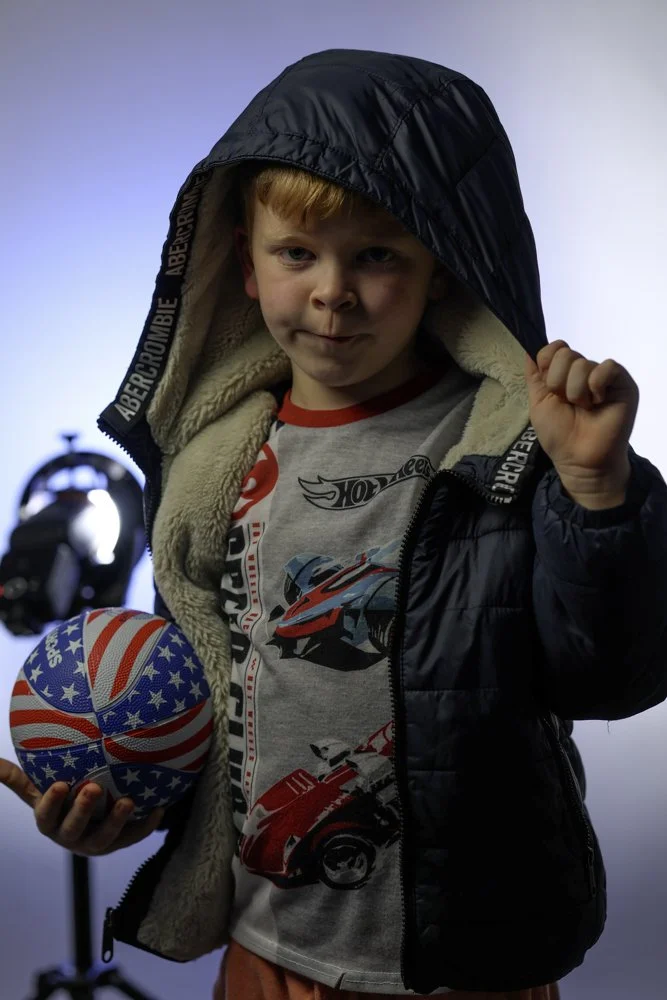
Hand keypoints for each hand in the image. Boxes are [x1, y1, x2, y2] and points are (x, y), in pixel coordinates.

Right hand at [0, 757, 164, 856]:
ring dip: (117, 822)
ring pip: (104, 839)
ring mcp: (95, 843)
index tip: (60, 783)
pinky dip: (146, 826)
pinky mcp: (118, 844)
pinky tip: (160, 808)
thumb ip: (16, 778)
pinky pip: (133, 838)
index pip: (46, 815)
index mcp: (49, 822)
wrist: (85, 821)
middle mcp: (70, 837)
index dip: (52, 802)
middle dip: (83, 811)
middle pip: (74, 829)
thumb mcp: (36, 788)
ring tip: (129, 801)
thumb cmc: (59, 799)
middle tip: (94, 788)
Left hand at [525, 340, 639, 498]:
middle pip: (565, 354)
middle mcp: (583, 372)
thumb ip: (534, 376)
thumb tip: (528, 350)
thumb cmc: (558, 434)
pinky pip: (607, 367)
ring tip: (584, 409)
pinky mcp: (622, 383)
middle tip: (568, 403)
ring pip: (582, 364)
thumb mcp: (538, 403)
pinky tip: (598, 402)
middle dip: (559, 383)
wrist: (579, 460)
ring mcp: (603, 376)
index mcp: (563, 374)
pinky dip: (596, 386)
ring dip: (576, 392)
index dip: (547, 366)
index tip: (550, 389)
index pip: (552, 349)